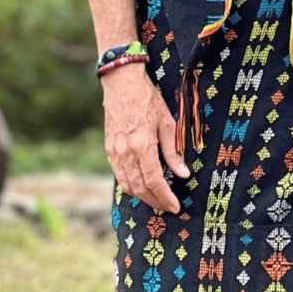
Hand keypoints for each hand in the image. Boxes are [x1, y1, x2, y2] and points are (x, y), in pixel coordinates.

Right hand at [102, 64, 189, 212]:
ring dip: (143, 197)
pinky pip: (119, 175)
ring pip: (127, 185)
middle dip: (155, 201)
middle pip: (140, 187)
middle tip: (169, 208)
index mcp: (142, 145)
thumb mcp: (167, 123)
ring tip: (157, 201)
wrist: (122, 84)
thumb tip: (183, 174)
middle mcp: (125, 152)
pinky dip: (131, 186)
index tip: (176, 206)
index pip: (154, 181)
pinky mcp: (109, 150)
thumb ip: (173, 152)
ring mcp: (114, 152)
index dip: (165, 197)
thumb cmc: (148, 99)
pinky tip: (142, 187)